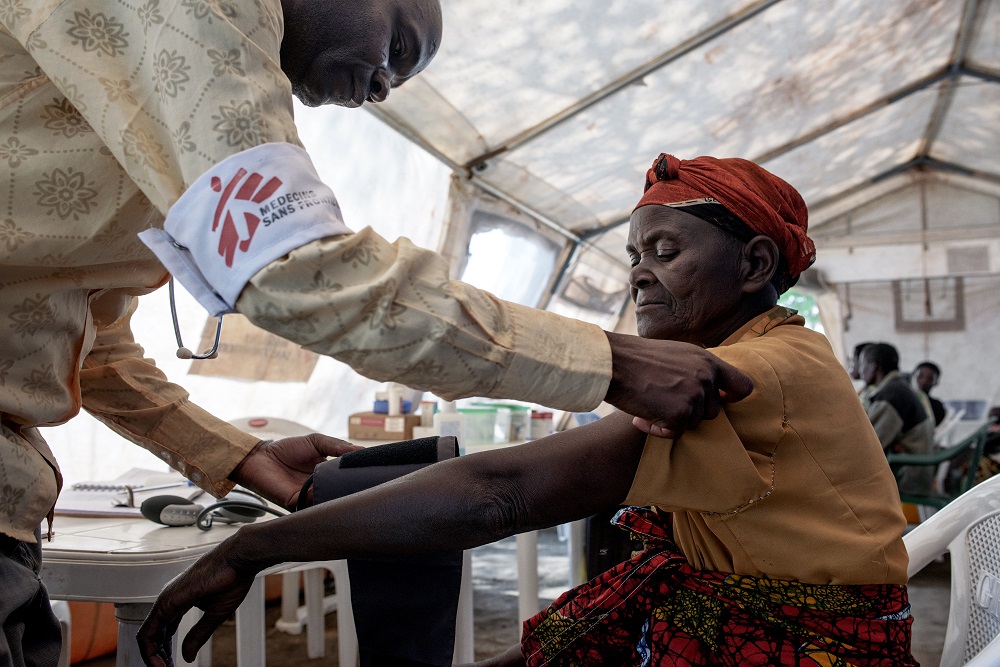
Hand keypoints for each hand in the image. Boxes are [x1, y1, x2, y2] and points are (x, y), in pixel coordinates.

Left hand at [138, 538, 256, 666]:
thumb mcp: (215, 614)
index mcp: (178, 602)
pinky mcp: (167, 601)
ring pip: (147, 636)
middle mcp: (168, 600)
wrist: (239, 559)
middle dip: (157, 657)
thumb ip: (198, 635)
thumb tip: (187, 656)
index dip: (164, 652)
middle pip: (153, 636)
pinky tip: (160, 664)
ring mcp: (165, 600)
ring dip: (152, 657)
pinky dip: (151, 651)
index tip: (172, 666)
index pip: (163, 632)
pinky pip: (149, 632)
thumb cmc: (232, 578)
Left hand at [229, 434, 361, 509]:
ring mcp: (308, 497)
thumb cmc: (286, 449)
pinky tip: (327, 487)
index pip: (345, 478)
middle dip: (353, 488)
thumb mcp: (316, 442)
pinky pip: (312, 503)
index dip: (358, 476)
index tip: (374, 472)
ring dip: (338, 494)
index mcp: (326, 474)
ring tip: (351, 486)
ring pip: (329, 501)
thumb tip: (361, 450)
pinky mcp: (296, 502)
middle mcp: (319, 488)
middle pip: (340, 493)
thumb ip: (337, 446)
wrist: (259, 457)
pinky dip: (320, 496)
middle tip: (369, 483)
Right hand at [604, 332, 753, 438]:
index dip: (733, 397)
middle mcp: (706, 378)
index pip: (743, 385)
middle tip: (664, 402)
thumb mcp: (676, 353)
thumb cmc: (636, 357)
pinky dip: (657, 430)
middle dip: (690, 412)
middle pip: (712, 411)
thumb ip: (696, 369)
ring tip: (649, 405)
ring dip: (672, 420)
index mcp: (708, 361)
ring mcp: (695, 396)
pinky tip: (640, 417)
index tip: (723, 401)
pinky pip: (674, 433)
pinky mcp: (679, 414)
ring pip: (693, 423)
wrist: (613, 362)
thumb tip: (709, 388)